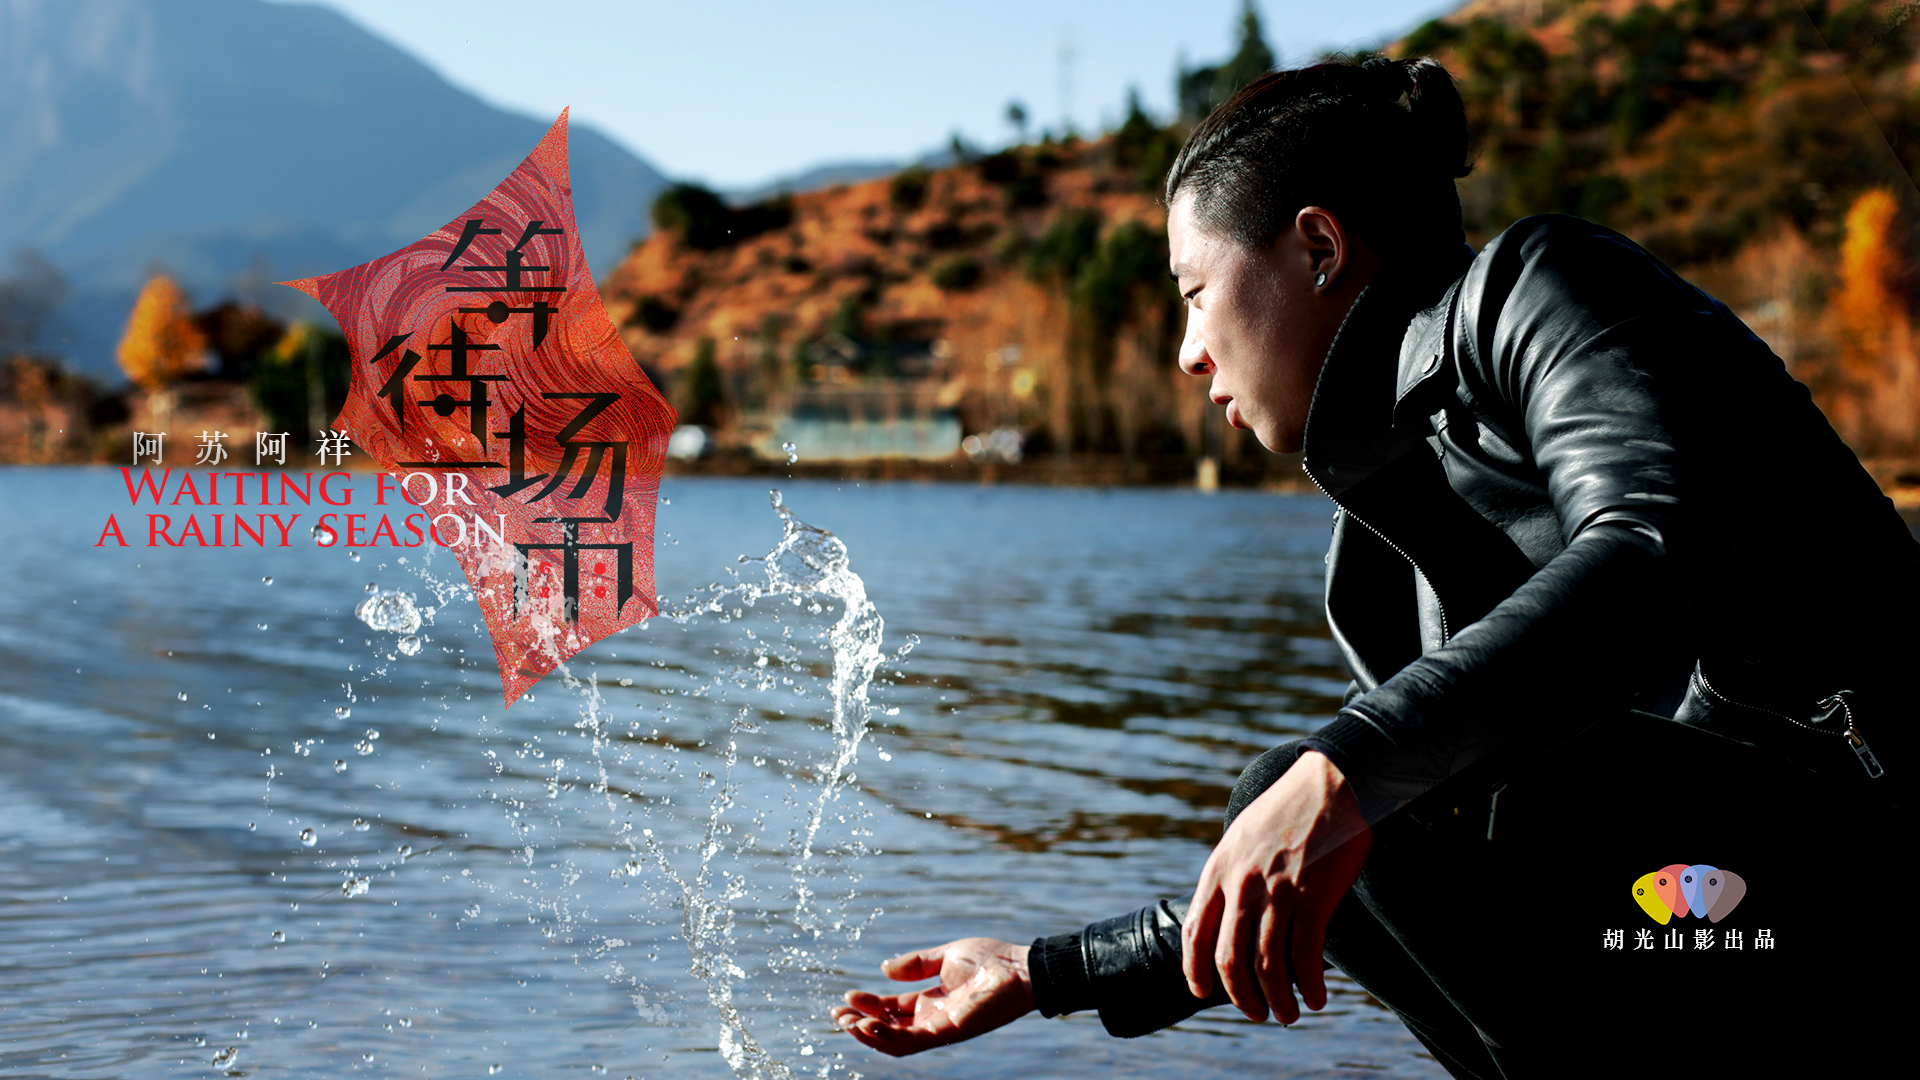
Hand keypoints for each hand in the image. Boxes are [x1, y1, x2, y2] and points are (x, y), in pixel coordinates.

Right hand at [830, 937, 1034, 1055]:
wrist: (1020, 968)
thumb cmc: (991, 960)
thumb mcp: (945, 956)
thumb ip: (916, 964)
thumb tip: (884, 969)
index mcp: (932, 1000)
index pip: (893, 1009)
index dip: (868, 1006)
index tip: (846, 998)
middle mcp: (933, 1018)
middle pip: (890, 1028)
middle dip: (861, 1024)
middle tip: (838, 1014)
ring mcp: (940, 1028)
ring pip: (896, 1042)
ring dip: (869, 1035)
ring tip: (847, 1022)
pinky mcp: (948, 1032)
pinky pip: (912, 1042)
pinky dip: (887, 1036)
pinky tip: (868, 1025)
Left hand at [1182, 749, 1370, 1024]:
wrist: (1330, 782)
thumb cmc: (1288, 810)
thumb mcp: (1241, 837)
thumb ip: (1230, 875)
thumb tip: (1227, 916)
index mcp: (1218, 869)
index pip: (1194, 932)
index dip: (1195, 969)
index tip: (1202, 991)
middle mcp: (1241, 885)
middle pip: (1229, 960)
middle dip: (1241, 996)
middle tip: (1258, 1013)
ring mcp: (1276, 893)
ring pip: (1267, 966)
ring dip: (1278, 1000)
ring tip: (1290, 1014)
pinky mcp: (1312, 898)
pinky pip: (1305, 957)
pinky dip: (1310, 985)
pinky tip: (1317, 997)